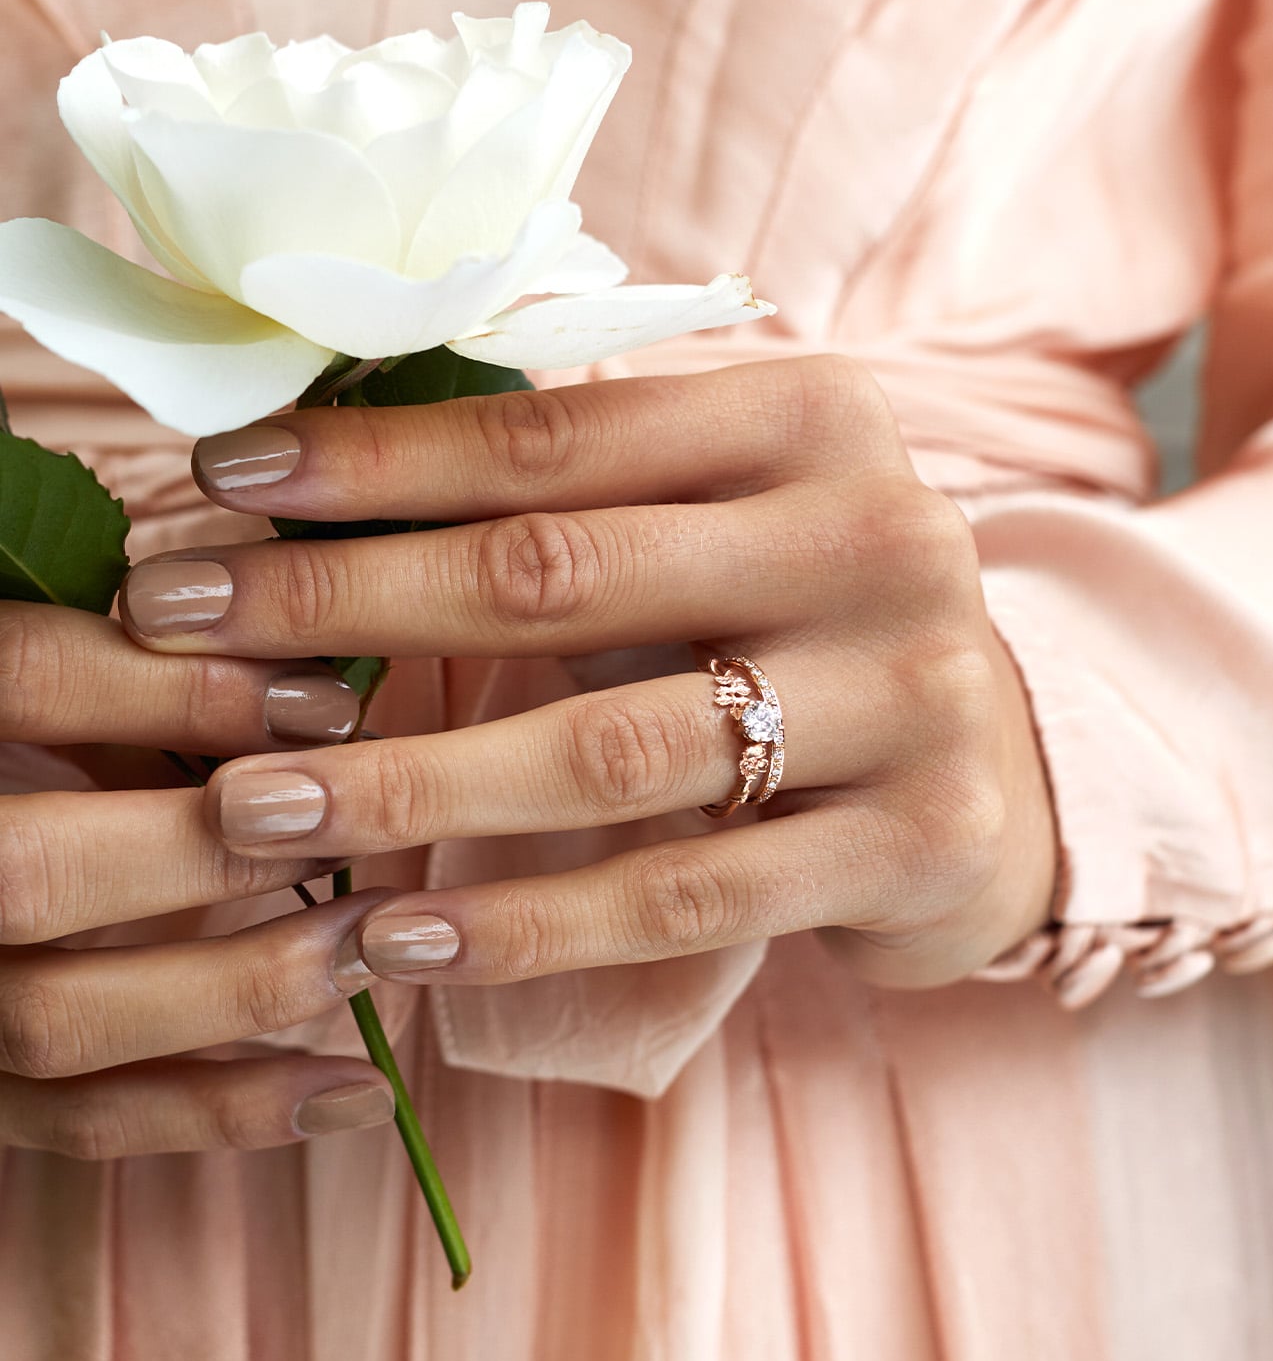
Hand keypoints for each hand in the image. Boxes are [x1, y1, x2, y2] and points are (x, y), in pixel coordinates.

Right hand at [0, 601, 397, 1155]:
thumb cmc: (37, 741)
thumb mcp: (67, 689)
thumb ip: (144, 680)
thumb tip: (318, 689)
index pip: (25, 680)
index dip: (182, 688)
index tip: (329, 706)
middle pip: (31, 872)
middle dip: (210, 851)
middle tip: (352, 830)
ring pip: (60, 1018)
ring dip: (244, 984)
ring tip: (374, 944)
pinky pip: (89, 1122)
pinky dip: (231, 1113)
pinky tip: (359, 1090)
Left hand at [126, 356, 1057, 990]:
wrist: (1002, 765)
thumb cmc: (818, 628)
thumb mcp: (731, 523)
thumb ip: (589, 496)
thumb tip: (329, 489)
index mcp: (819, 422)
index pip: (561, 429)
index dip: (380, 459)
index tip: (221, 483)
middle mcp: (882, 537)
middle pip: (568, 577)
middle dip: (350, 604)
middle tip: (182, 634)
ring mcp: (914, 695)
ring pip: (616, 750)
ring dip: (412, 784)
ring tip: (259, 809)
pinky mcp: (919, 841)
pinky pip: (690, 892)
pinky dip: (536, 921)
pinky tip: (409, 938)